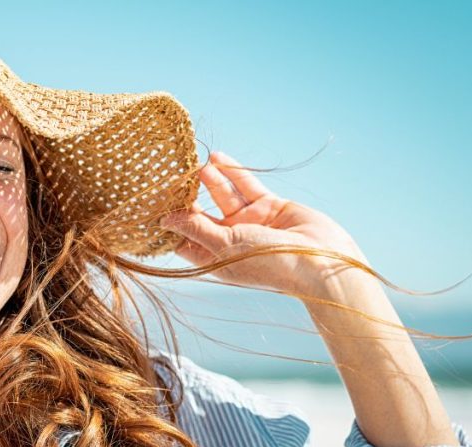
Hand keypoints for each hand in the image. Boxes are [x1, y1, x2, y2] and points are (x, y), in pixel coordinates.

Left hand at [160, 151, 368, 296]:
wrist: (320, 261)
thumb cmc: (268, 262)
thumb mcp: (225, 245)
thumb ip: (195, 228)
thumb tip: (164, 219)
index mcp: (215, 258)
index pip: (183, 238)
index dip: (169, 221)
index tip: (151, 203)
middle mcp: (230, 240)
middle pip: (201, 214)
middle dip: (187, 196)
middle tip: (169, 176)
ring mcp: (249, 222)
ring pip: (223, 196)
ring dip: (209, 180)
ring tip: (194, 165)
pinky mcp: (268, 206)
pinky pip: (245, 186)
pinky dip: (232, 172)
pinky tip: (217, 159)